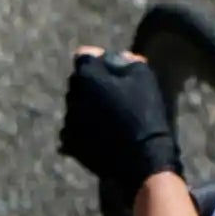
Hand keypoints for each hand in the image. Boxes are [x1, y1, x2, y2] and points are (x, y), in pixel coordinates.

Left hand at [59, 47, 182, 202]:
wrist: (142, 159)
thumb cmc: (145, 115)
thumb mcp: (145, 79)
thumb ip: (128, 61)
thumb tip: (119, 57)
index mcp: (86, 75)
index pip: (85, 56)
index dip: (101, 60)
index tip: (116, 69)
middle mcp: (71, 95)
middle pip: (79, 82)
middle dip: (93, 84)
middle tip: (116, 95)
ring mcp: (69, 121)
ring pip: (76, 106)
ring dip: (88, 107)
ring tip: (110, 118)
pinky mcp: (71, 144)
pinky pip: (75, 130)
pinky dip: (86, 129)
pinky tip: (103, 135)